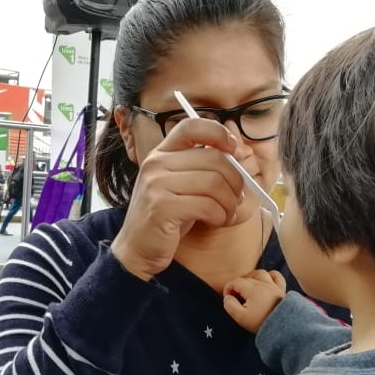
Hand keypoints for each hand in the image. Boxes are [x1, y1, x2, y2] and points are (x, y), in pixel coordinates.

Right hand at [110, 119, 245, 280]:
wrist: (138, 249)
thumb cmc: (166, 217)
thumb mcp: (179, 185)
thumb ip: (199, 167)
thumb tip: (236, 153)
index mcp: (161, 153)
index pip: (191, 126)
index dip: (218, 133)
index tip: (233, 149)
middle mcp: (156, 164)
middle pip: (214, 158)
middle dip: (235, 181)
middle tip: (236, 198)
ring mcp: (156, 184)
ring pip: (214, 182)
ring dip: (229, 202)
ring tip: (227, 213)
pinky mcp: (161, 207)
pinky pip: (207, 205)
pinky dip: (220, 215)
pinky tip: (218, 221)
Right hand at [224, 269, 286, 332]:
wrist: (282, 327)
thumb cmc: (261, 322)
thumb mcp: (241, 317)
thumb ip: (230, 306)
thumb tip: (227, 298)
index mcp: (252, 289)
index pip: (236, 282)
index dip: (228, 288)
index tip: (227, 298)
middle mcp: (263, 284)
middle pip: (247, 278)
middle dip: (237, 285)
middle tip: (235, 296)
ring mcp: (273, 286)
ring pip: (260, 273)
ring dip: (252, 277)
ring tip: (248, 286)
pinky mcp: (281, 290)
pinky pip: (277, 276)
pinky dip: (270, 276)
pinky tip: (266, 280)